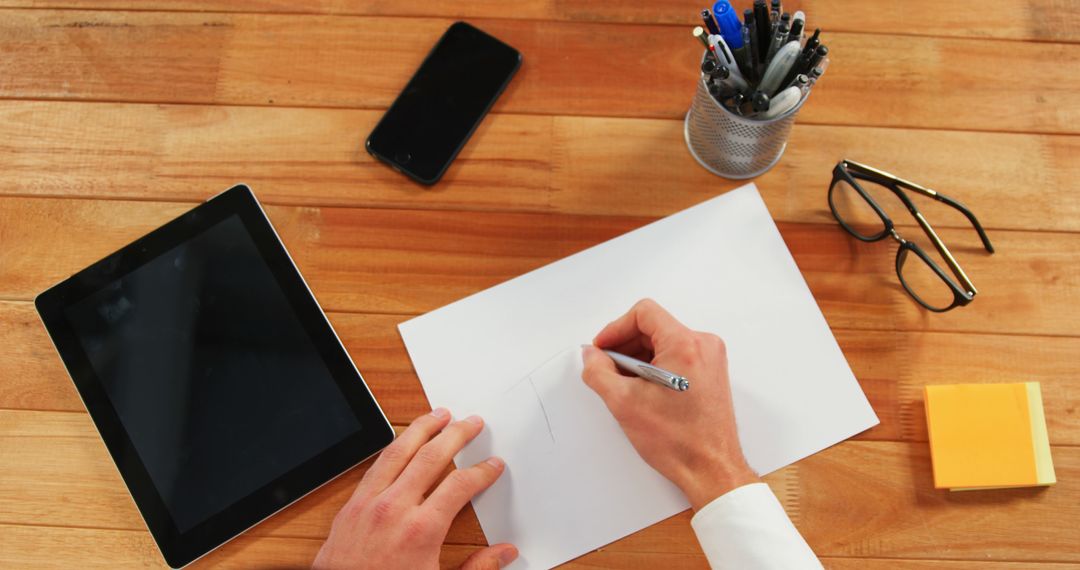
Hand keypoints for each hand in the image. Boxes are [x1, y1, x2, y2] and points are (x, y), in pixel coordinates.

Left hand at [313, 409, 517, 569]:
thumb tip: (505, 553)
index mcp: (421, 530)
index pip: (460, 485)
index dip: (481, 472)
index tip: (492, 465)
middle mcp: (394, 509)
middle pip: (431, 457)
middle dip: (456, 435)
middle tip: (472, 422)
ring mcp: (368, 504)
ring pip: (398, 452)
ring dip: (421, 429)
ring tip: (438, 414)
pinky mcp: (350, 508)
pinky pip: (375, 466)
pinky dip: (393, 447)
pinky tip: (401, 442)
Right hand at [581, 299, 757, 510]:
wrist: (710, 469)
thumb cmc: (679, 441)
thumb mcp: (624, 403)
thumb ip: (598, 372)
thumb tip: (591, 356)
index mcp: (685, 345)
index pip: (644, 313)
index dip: (615, 329)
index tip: (602, 348)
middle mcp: (703, 346)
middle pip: (654, 327)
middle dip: (625, 345)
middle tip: (608, 368)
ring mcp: (710, 360)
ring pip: (664, 342)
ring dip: (639, 358)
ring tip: (625, 384)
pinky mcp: (711, 373)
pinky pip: (677, 356)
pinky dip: (655, 367)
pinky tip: (643, 390)